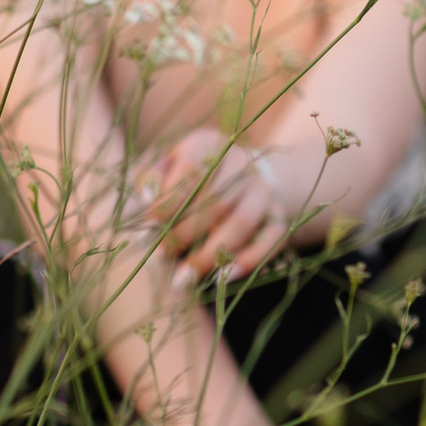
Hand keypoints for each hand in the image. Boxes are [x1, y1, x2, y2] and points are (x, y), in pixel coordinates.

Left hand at [144, 127, 290, 278]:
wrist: (250, 173)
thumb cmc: (196, 174)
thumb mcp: (171, 165)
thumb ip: (152, 178)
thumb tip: (146, 199)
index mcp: (209, 145)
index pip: (190, 173)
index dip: (168, 204)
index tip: (149, 231)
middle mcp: (242, 164)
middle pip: (215, 202)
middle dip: (184, 235)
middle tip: (161, 260)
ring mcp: (265, 191)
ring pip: (241, 224)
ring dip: (210, 255)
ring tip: (183, 280)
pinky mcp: (279, 217)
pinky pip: (269, 242)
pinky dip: (247, 262)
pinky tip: (221, 278)